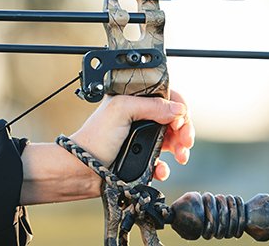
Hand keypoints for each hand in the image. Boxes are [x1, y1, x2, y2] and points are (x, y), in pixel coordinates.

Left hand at [20, 90, 194, 204]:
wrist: (82, 170)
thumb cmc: (94, 138)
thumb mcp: (122, 110)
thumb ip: (151, 105)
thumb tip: (177, 109)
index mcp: (134, 99)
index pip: (166, 97)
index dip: (178, 108)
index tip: (180, 122)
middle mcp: (140, 116)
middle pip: (173, 119)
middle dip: (183, 130)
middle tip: (185, 141)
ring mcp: (141, 137)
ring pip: (171, 140)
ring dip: (180, 148)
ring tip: (180, 156)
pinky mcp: (141, 157)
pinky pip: (161, 161)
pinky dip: (165, 166)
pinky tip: (160, 169)